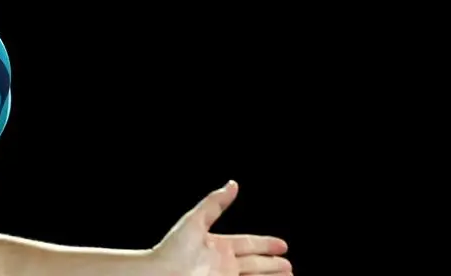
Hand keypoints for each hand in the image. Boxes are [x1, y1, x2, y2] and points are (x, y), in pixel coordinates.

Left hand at [151, 181, 291, 275]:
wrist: (161, 273)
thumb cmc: (173, 248)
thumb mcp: (196, 220)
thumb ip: (215, 204)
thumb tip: (232, 184)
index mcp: (219, 246)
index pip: (248, 244)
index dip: (266, 244)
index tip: (283, 246)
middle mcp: (224, 263)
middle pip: (255, 264)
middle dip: (272, 265)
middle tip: (290, 267)